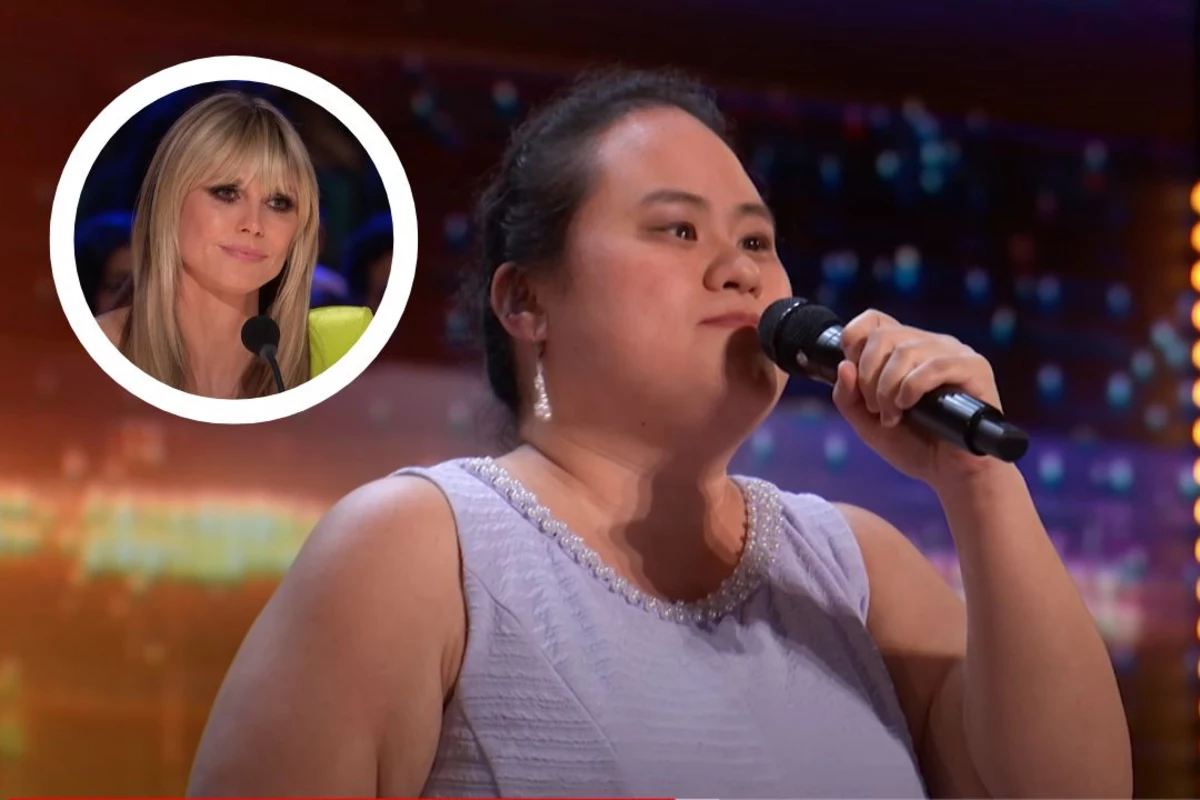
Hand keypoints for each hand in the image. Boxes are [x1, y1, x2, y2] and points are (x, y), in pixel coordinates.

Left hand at [831, 309, 1006, 489]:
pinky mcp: (975, 368)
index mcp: (904, 349)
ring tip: (893, 416)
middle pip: (884, 335)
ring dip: (888, 387)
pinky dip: (912, 387)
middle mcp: (929, 344)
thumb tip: (843, 365)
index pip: (874, 320)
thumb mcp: (867, 424)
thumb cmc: (914, 446)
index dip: (854, 341)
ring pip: (906, 350)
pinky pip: (936, 364)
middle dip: (868, 375)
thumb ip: (848, 397)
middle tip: (876, 408)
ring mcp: (954, 353)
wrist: (953, 474)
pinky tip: (908, 407)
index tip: (853, 375)